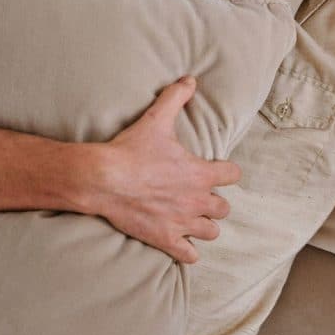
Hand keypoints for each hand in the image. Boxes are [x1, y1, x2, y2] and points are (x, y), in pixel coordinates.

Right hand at [93, 77, 241, 263]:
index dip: (226, 172)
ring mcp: (182, 222)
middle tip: (199, 196)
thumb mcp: (157, 119)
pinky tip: (182, 244)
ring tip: (193, 219)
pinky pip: (189, 255)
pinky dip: (188, 252)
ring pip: (211, 232)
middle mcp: (197, 201)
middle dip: (214, 202)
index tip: (216, 171)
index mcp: (201, 174)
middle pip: (224, 208)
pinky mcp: (165, 239)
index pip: (233, 175)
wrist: (102, 179)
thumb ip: (176, 97)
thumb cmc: (132, 150)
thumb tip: (190, 79)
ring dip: (204, 226)